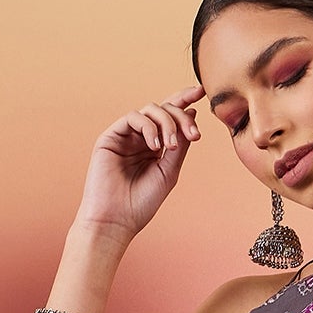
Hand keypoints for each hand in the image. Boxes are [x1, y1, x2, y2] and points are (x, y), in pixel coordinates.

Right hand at [76, 82, 203, 241]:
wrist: (116, 220)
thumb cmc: (141, 203)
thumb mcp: (169, 171)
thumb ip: (180, 144)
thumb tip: (192, 114)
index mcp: (155, 146)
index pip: (170, 117)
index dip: (184, 101)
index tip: (201, 93)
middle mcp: (140, 138)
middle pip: (164, 110)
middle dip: (181, 116)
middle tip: (194, 135)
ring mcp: (125, 136)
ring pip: (150, 110)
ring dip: (167, 123)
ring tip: (169, 147)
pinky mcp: (110, 137)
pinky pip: (133, 118)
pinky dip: (148, 127)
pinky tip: (155, 146)